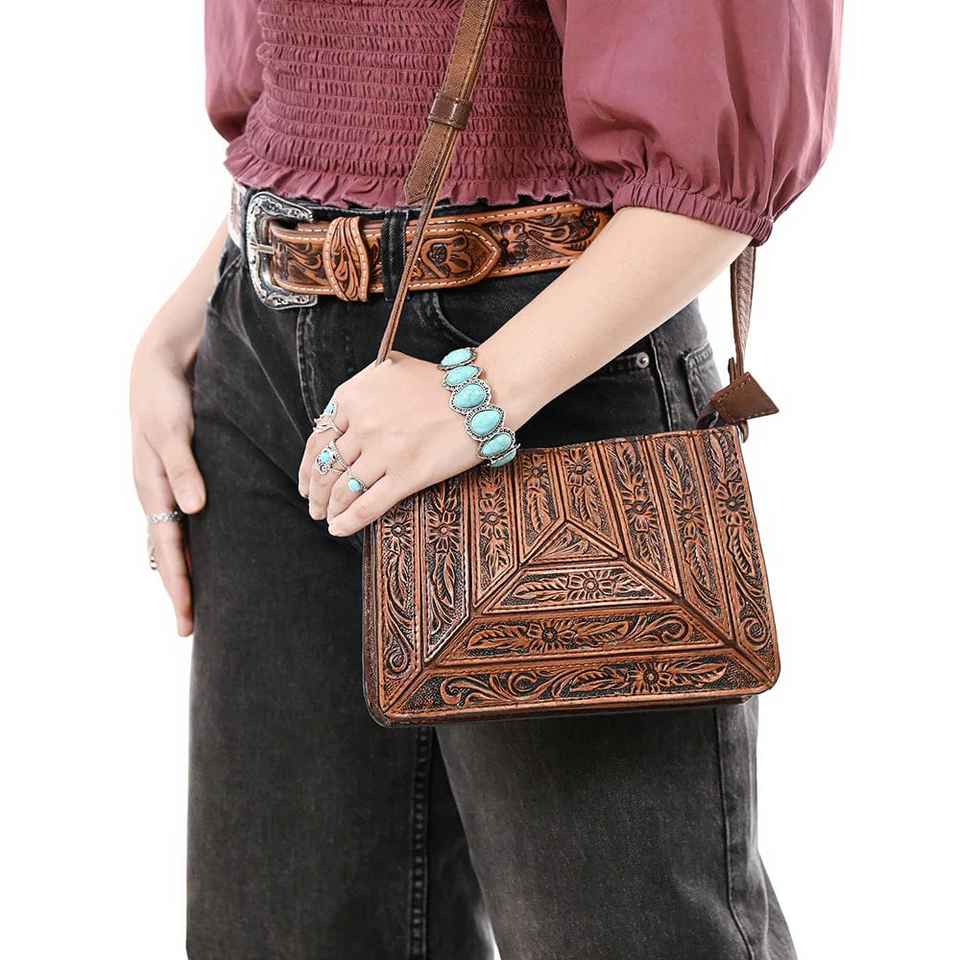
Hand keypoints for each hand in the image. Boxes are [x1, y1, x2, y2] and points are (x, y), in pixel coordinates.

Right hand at [130, 340, 205, 635]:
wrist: (158, 368)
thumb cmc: (166, 398)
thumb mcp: (174, 430)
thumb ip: (184, 467)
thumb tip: (194, 508)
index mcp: (153, 488)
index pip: (167, 550)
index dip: (178, 585)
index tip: (187, 618)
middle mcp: (158, 494)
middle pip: (168, 554)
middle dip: (179, 591)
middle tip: (190, 628)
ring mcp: (166, 488)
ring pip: (173, 541)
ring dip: (184, 571)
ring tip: (198, 602)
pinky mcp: (177, 477)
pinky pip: (180, 521)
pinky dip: (189, 545)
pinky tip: (204, 556)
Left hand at [298, 352, 479, 536]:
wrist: (480, 394)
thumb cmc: (438, 382)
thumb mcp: (389, 369)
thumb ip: (361, 389)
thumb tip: (340, 415)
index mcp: (353, 397)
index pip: (317, 439)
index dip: (307, 467)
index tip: (306, 482)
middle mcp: (363, 424)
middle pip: (326, 467)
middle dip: (316, 493)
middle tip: (315, 507)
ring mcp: (384, 452)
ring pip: (343, 489)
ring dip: (330, 509)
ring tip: (328, 519)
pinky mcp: (407, 475)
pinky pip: (368, 505)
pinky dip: (349, 521)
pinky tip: (340, 529)